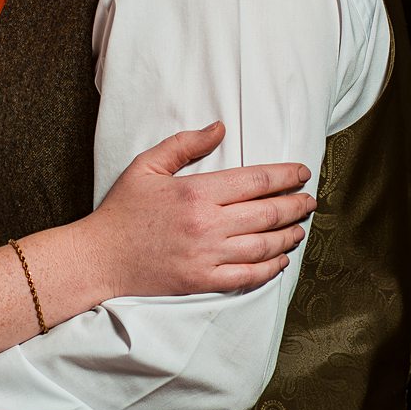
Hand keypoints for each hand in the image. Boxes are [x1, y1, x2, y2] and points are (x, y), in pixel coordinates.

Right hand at [88, 121, 312, 296]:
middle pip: (268, 213)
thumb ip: (184, 144)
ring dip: (289, 236)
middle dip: (297, 205)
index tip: (302, 173)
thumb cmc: (122, 210)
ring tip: (301, 228)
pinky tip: (281, 260)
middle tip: (311, 200)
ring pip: (264, 246)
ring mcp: (207, 256)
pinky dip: (271, 268)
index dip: (286, 176)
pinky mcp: (203, 281)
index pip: (255, 180)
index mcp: (196, 192)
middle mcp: (208, 225)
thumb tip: (220, 128)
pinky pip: (248, 276)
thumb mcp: (146, 166)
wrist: (100, 257)